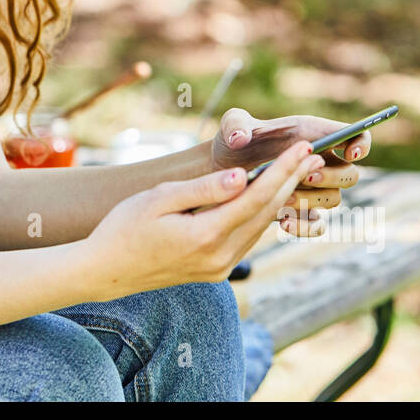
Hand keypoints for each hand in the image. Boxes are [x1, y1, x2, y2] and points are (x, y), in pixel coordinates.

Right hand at [84, 140, 324, 297]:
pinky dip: (260, 214)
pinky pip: (245, 238)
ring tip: (299, 171)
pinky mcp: (214, 271)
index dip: (284, 170)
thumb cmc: (123, 228)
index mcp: (206, 236)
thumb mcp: (158, 199)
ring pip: (259, 227)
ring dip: (280, 198)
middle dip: (292, 181)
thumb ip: (204, 189)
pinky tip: (269, 196)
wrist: (104, 272)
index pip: (258, 197)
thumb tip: (244, 176)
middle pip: (267, 213)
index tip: (303, 147)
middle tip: (315, 154)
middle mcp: (219, 257)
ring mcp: (218, 268)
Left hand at [209, 109, 370, 235]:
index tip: (351, 152)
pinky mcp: (300, 212)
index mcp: (313, 134)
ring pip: (333, 200)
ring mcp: (312, 190)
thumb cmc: (232, 141)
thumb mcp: (231, 124)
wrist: (220, 170)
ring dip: (311, 200)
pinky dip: (304, 227)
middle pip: (350, 174)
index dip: (361, 144)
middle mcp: (319, 161)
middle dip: (332, 176)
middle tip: (305, 176)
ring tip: (282, 198)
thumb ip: (235, 124)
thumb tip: (241, 139)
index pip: (355, 136)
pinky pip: (317, 225)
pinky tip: (282, 223)